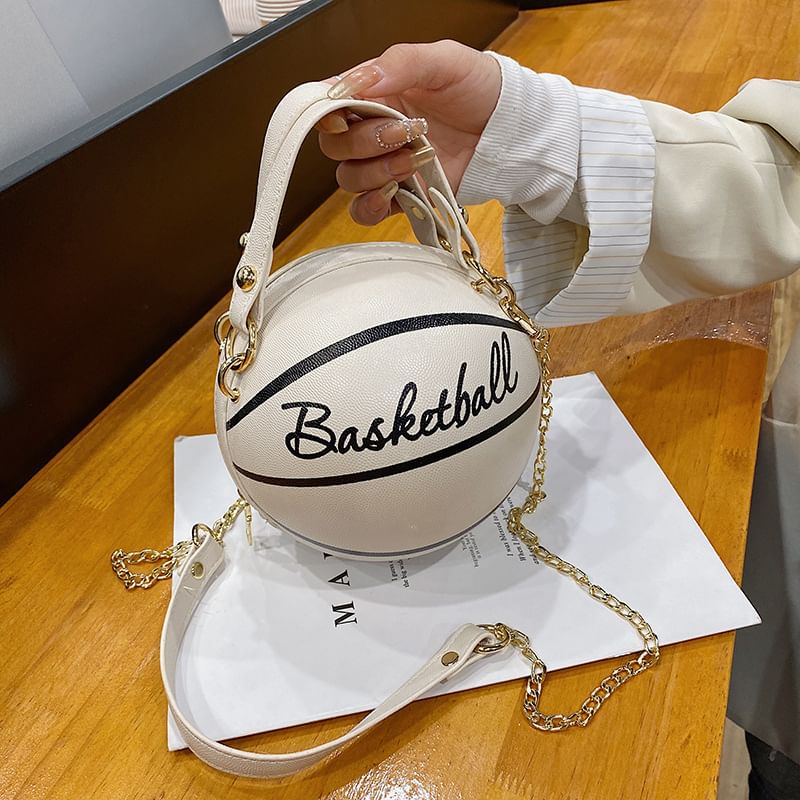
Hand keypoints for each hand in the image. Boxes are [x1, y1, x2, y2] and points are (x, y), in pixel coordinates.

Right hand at [317, 40, 499, 224]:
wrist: (509, 130)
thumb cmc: (480, 90)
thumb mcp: (444, 60)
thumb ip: (399, 63)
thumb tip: (357, 81)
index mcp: (375, 93)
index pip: (328, 104)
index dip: (325, 113)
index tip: (343, 115)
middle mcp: (373, 130)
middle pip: (335, 146)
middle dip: (364, 142)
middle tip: (403, 132)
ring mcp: (385, 165)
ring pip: (349, 179)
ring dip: (376, 172)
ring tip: (415, 158)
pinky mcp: (401, 195)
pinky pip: (365, 211)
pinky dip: (372, 205)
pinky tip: (394, 190)